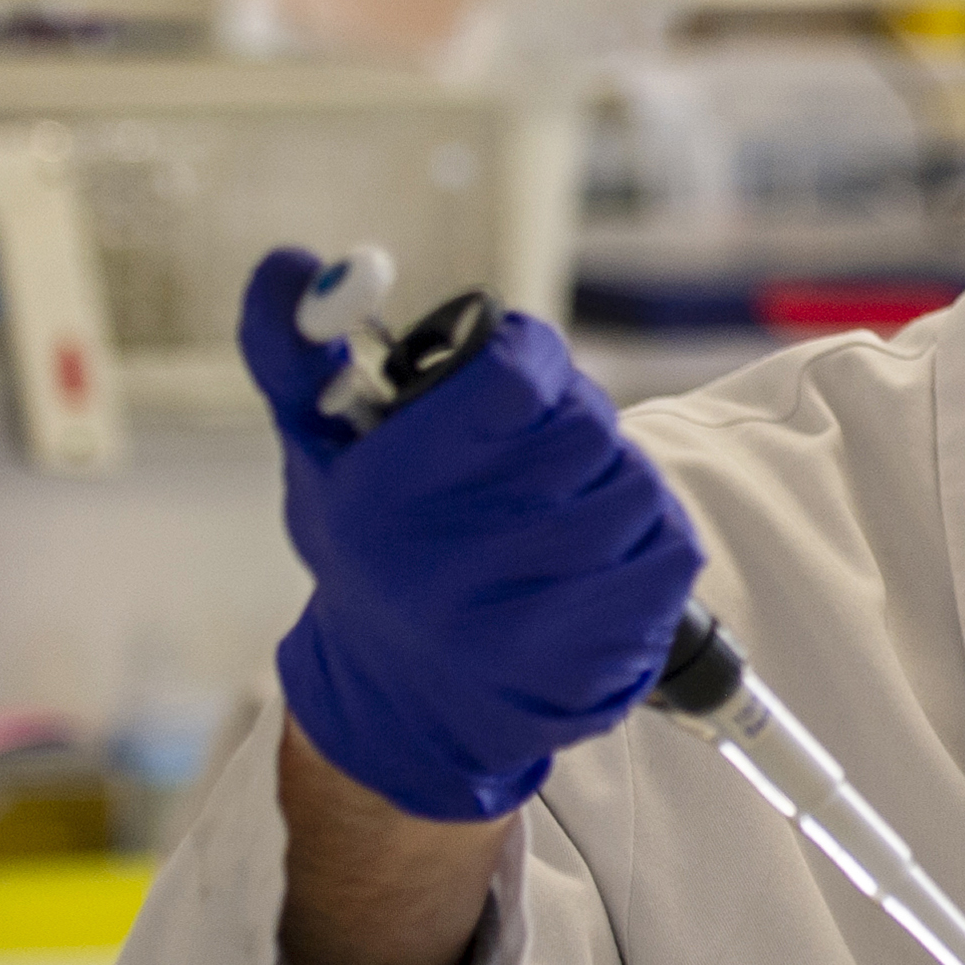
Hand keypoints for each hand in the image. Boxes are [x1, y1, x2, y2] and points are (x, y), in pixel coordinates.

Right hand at [241, 250, 706, 826]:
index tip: (514, 372)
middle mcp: (459, 557)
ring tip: (559, 507)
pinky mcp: (604, 650)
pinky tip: (596, 556)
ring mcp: (536, 612)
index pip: (512, 373)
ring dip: (608, 479)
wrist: (409, 701)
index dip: (526, 357)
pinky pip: (670, 544)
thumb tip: (293, 264)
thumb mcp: (318, 454)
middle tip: (535, 448)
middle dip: (568, 420)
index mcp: (388, 494)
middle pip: (584, 424)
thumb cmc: (369, 549)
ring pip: (633, 481)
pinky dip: (646, 535)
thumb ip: (298, 352)